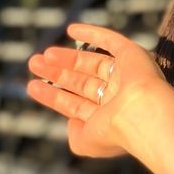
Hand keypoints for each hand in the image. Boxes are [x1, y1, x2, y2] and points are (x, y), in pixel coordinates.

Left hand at [26, 21, 168, 158]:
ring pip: (92, 62)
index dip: (53, 95)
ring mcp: (125, 76)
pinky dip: (92, 34)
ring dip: (67, 57)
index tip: (32, 86)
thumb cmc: (113, 131)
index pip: (75, 104)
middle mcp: (116, 97)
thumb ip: (75, 135)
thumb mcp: (86, 143)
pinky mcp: (132, 56)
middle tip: (34, 62)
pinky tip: (71, 29)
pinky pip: (111, 41)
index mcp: (106, 118)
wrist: (141, 114)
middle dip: (57, 72)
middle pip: (80, 81)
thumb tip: (72, 122)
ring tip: (43, 54)